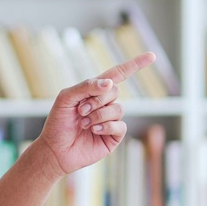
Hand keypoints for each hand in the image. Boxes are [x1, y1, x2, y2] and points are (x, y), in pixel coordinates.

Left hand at [35, 52, 155, 176]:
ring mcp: (111, 120)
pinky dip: (106, 126)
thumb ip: (86, 86)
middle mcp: (105, 104)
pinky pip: (120, 125)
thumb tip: (110, 83)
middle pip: (115, 91)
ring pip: (118, 109)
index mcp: (94, 91)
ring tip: (83, 123)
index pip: (118, 74)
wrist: (55, 149)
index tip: (152, 56)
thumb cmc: (58, 122)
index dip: (134, 65)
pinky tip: (94, 131)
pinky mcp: (114, 136)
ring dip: (99, 115)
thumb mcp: (66, 98)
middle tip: (80, 110)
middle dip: (97, 100)